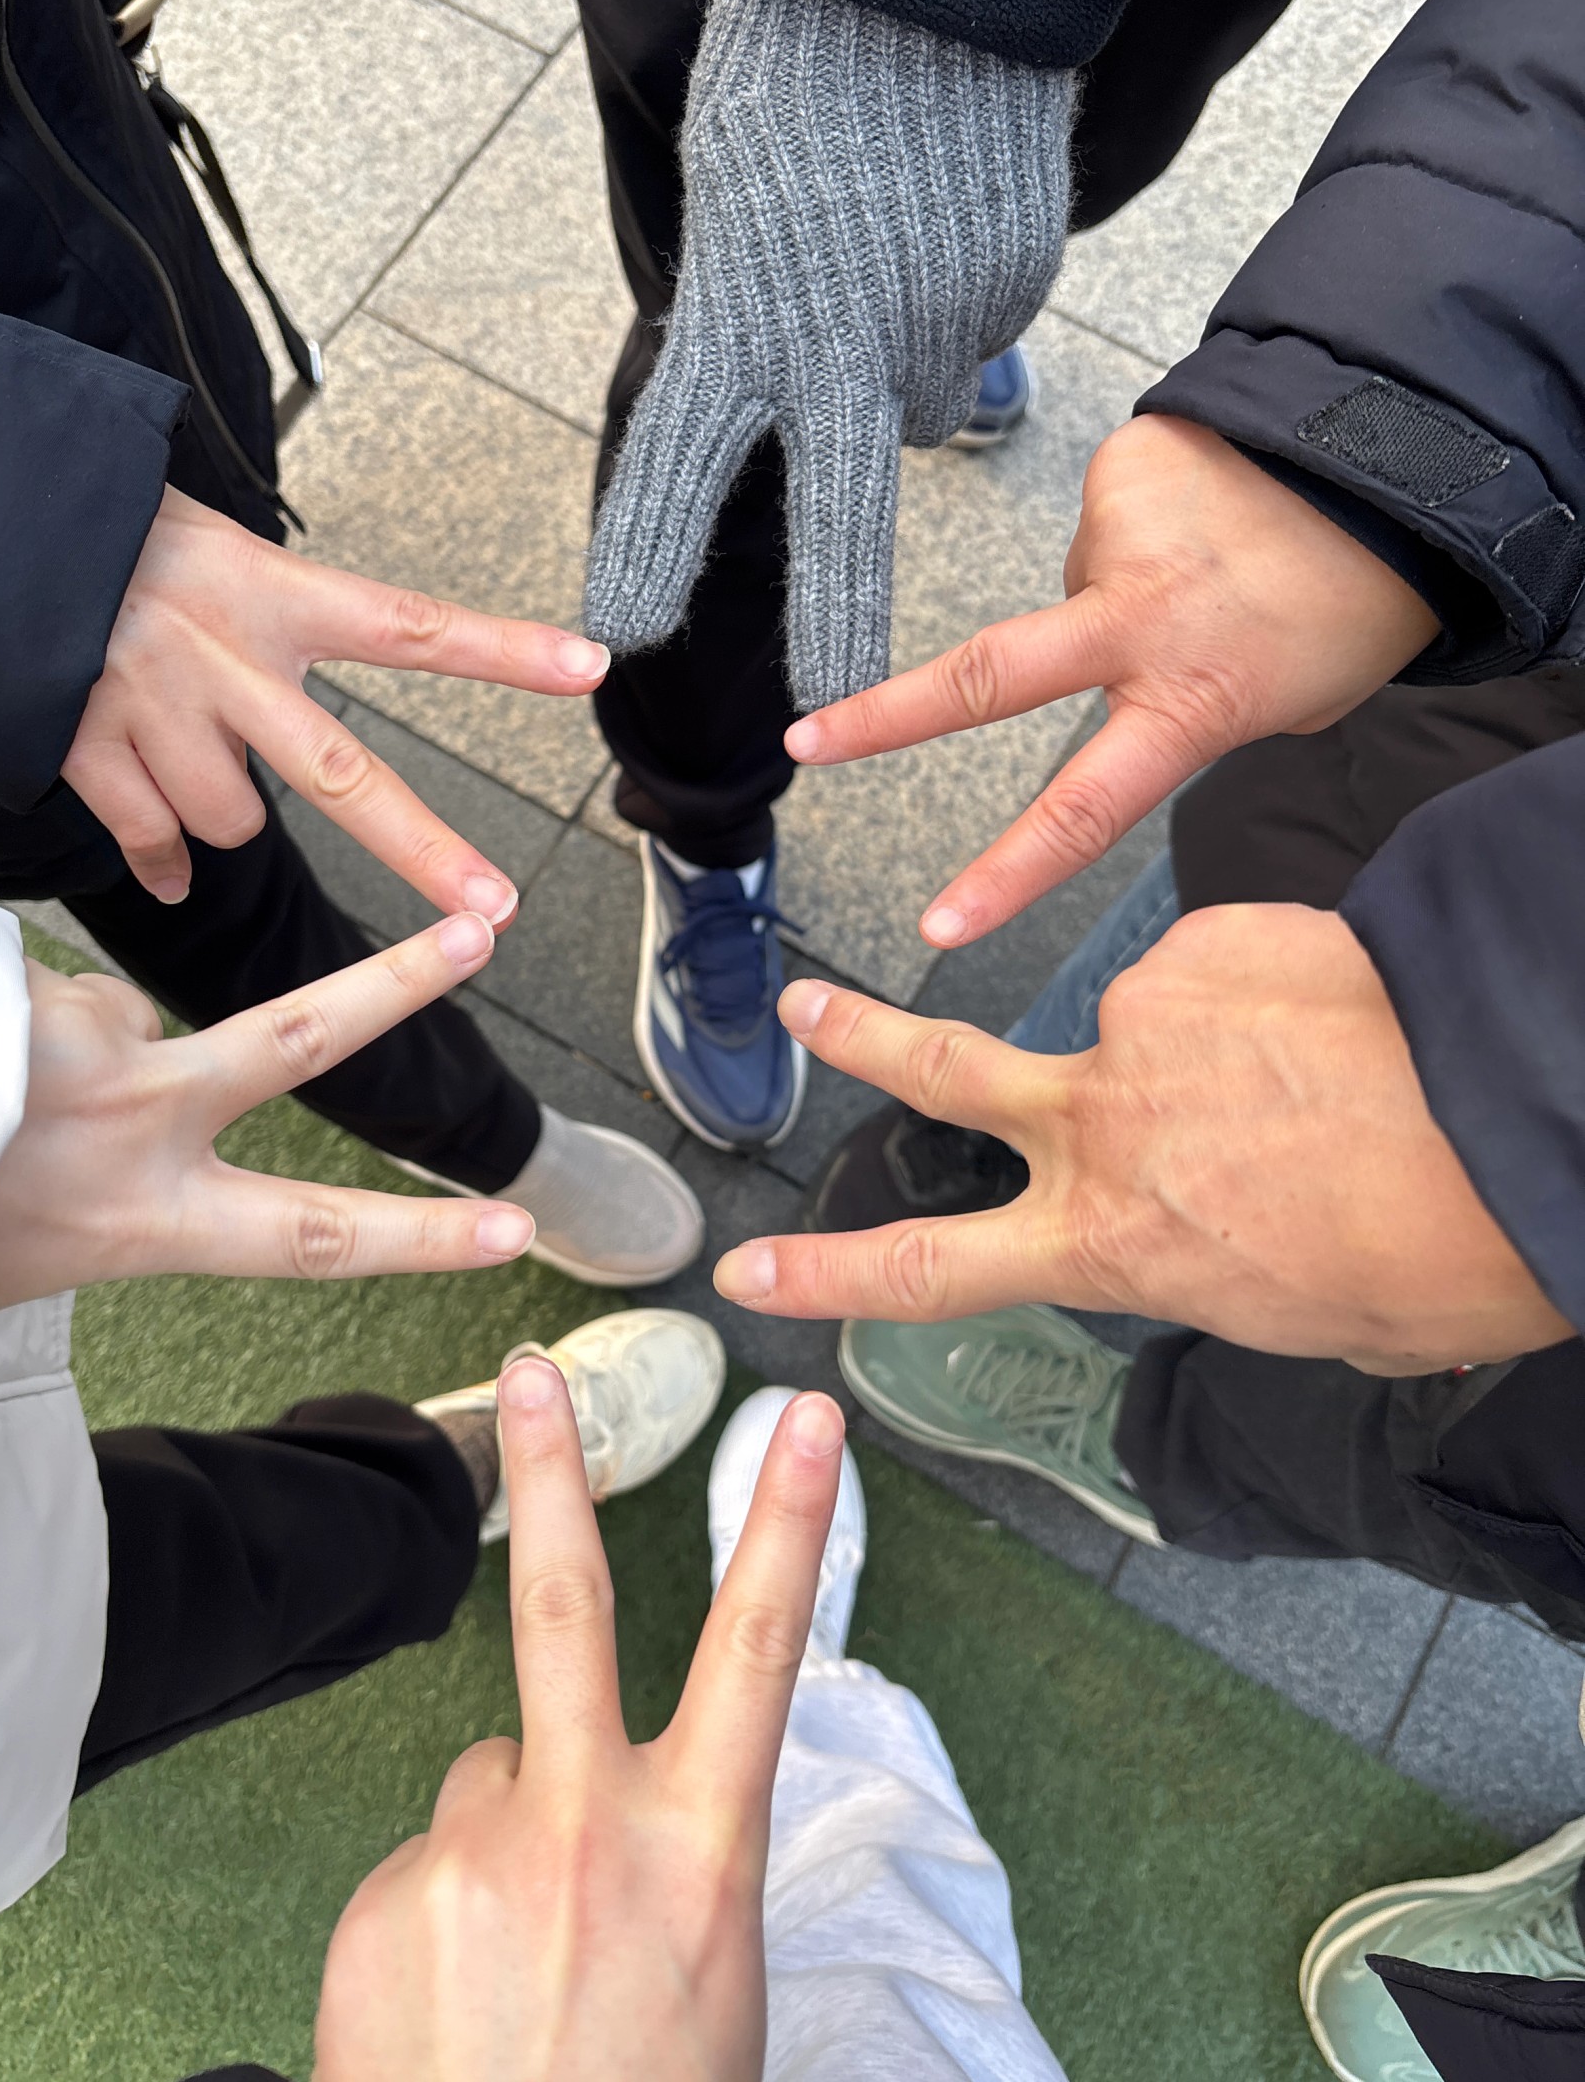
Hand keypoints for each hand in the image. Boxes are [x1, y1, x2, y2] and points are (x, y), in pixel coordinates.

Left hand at [0, 913, 534, 1314]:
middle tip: (477, 928)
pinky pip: (36, 992)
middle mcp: (130, 1127)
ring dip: (67, 1037)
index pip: (313, 1237)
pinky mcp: (19, 993)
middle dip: (396, 982)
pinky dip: (3, 1016)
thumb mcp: (32, 1252)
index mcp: (140, 1223)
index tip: (515, 1225)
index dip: (426, 1234)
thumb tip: (145, 1068)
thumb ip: (112, 1173)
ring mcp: (77, 1050)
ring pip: (118, 1008)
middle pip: (296, 1040)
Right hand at [63, 485, 608, 907]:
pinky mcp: (92, 754)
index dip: (502, 650)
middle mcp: (227, 660)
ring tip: (177, 742)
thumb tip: (312, 746)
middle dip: (426, 852)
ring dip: (217, 809)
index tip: (589, 665)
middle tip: (495, 909)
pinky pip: (154, 844)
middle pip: (344, 777)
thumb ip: (281, 631)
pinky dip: (159, 857)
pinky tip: (154, 838)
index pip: (409, 626)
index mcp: (272, 596)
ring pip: (232, 823)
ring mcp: (159, 713)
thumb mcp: (219, 554)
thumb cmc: (119, 543)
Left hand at [314, 1357, 843, 2080]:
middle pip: (567, 1604)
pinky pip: (421, 1864)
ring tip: (510, 1964)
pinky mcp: (383, 1897)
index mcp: (701, 1850)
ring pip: (486, 1778)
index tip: (808, 1418)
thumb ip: (679, 1863)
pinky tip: (451, 2001)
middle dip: (552, 1471)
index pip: (761, 1650)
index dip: (789, 1522)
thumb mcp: (716, 1981)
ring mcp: (477, 1857)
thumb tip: (629, 1808)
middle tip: (526, 1370)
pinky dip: (437, 1914)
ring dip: (499, 1841)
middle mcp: (590, 1827)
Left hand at [584, 0, 1070, 710]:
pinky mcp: (1010, 293)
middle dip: (836, 626)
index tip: (618, 631)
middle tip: (829, 699)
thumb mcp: (731, 200)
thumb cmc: (798, 68)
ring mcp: (937, 325)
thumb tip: (791, 385)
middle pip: (838, 522)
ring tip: (884, 260)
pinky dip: (954, 299)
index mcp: (738, 317)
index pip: (677, 465)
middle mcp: (840, 346)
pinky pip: (974, 330)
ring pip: (916, 405)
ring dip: (897, 371)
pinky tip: (939, 222)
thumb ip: (746, 314)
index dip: (647, 552)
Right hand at [711, 910, 1568, 1373]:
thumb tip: (1227, 1235)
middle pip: (944, 1073)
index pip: (930, 1267)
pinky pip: (1224, 968)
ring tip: (1329, 1077)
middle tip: (810, 1004)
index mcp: (1113, 1239)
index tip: (748, 1272)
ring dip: (1218, 1045)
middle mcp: (1101, 1124)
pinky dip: (1274, 994)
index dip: (829, 1276)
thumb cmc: (1432, 1252)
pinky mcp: (1207, 940)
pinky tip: (1345, 1025)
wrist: (1513, 1115)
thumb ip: (1222, 1269)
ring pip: (1152, 1026)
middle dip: (864, 1039)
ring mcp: (1144, 1019)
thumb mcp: (1307, 1316)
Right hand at [785, 416, 1438, 943]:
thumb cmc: (1355, 602)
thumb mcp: (1285, 705)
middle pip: (985, 679)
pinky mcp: (1119, 470)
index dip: (1002, 877)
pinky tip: (1205, 514)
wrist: (1397, 460)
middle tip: (809, 738)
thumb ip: (1186, 715)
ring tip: (1213, 568)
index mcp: (1190, 703)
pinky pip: (1106, 519)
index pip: (1081, 813)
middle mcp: (1142, 624)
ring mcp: (1121, 540)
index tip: (935, 928)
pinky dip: (1141, 526)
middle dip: (883, 714)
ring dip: (1122, 588)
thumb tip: (1120, 689)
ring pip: (1076, 585)